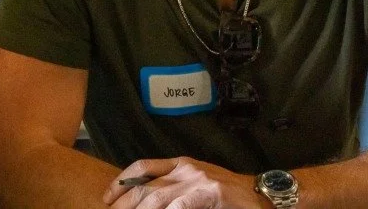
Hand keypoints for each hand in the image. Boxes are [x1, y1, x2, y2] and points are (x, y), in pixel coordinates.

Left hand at [103, 157, 270, 208]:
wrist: (260, 196)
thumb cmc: (227, 196)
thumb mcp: (196, 186)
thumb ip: (174, 190)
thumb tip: (145, 202)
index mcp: (181, 164)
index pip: (143, 167)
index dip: (121, 182)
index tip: (107, 198)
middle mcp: (186, 168)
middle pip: (144, 186)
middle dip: (123, 204)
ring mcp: (198, 179)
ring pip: (157, 198)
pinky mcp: (211, 192)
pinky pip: (181, 206)